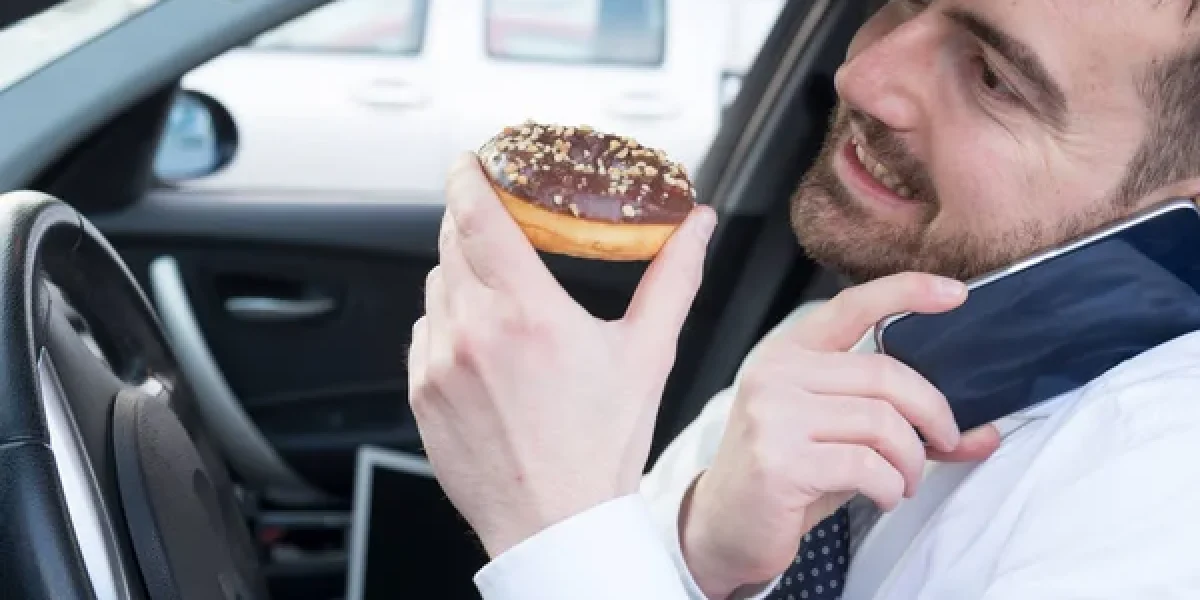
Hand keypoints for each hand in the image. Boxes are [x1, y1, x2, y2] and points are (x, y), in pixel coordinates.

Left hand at [408, 153, 717, 557]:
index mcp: (528, 312)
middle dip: (471, 222)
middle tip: (499, 222)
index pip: (478, 215)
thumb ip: (674, 278)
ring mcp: (438, 364)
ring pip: (436, 288)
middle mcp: (472, 330)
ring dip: (462, 276)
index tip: (472, 161)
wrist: (557, 523)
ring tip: (504, 302)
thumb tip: (698, 228)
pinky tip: (485, 350)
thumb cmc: (602, 447)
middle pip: (450, 242)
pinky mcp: (421, 393)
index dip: (469, 176)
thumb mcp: (648, 354)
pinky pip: (424, 334)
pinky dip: (448, 325)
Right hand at [680, 273, 1002, 598]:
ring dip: (911, 460)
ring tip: (904, 481)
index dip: (905, 292)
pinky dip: (890, 486)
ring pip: (882, 422)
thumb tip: (983, 434)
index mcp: (788, 353)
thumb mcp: (839, 437)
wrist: (724, 527)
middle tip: (945, 442)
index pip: (851, 307)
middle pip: (885, 374)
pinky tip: (883, 495)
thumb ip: (900, 423)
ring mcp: (774, 416)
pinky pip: (866, 466)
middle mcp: (776, 374)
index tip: (954, 293)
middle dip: (933, 413)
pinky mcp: (779, 461)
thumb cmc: (786, 475)